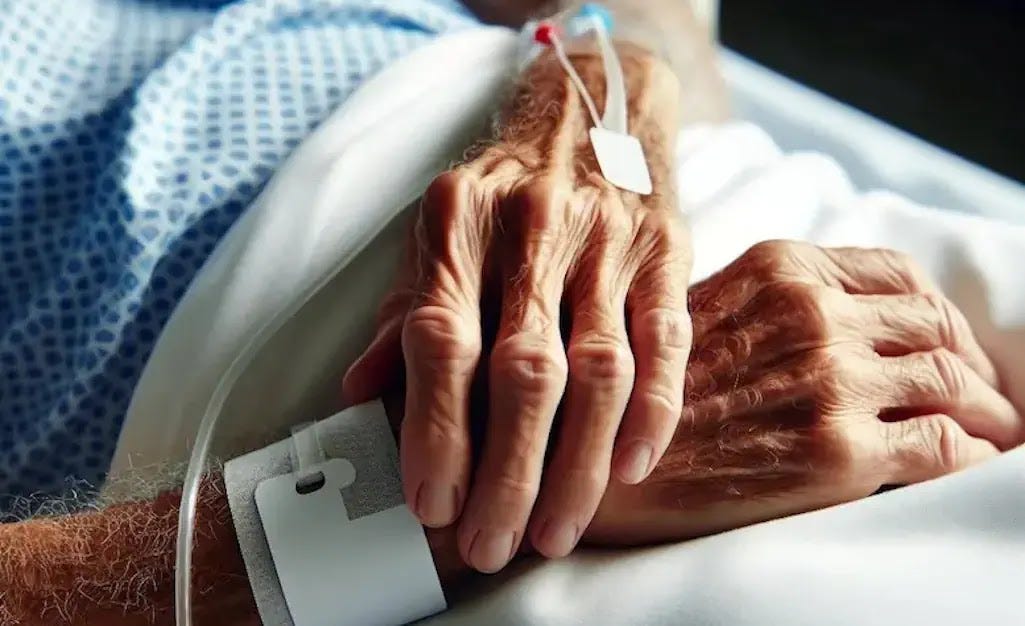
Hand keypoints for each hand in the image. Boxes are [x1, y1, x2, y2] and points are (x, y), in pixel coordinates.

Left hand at [343, 45, 690, 570]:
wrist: (592, 108)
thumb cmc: (502, 184)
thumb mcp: (436, 230)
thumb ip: (402, 310)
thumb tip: (359, 396)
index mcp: (458, 223)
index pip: (441, 340)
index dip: (435, 431)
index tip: (431, 504)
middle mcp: (533, 229)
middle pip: (524, 371)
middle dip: (508, 473)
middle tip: (492, 544)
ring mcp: (608, 239)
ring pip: (600, 370)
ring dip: (577, 464)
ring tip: (555, 531)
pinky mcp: (666, 251)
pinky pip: (666, 342)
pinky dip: (652, 412)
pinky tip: (630, 469)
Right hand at [587, 240, 1021, 544]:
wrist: (589, 464)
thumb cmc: (637, 394)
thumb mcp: (700, 312)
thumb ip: (769, 307)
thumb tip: (839, 330)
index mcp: (780, 269)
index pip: (898, 274)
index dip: (936, 313)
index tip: (943, 343)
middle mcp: (812, 314)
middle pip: (935, 325)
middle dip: (970, 363)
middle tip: (980, 395)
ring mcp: (829, 380)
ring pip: (953, 382)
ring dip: (985, 412)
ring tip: (991, 433)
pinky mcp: (838, 451)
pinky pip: (945, 447)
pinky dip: (972, 456)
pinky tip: (965, 464)